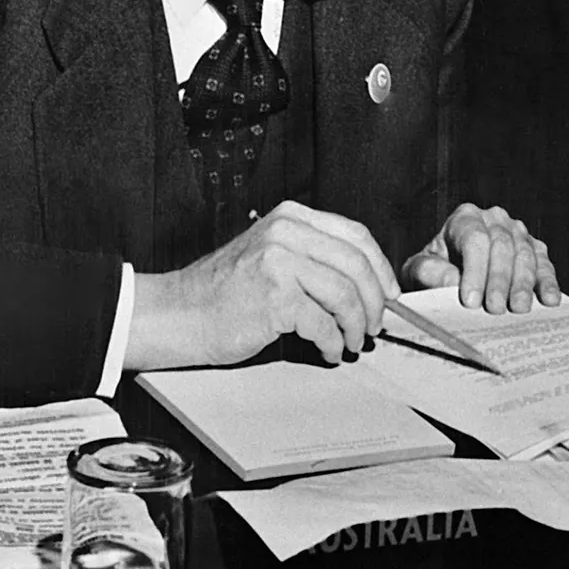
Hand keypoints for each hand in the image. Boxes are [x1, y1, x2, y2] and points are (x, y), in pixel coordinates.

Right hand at [125, 201, 397, 368]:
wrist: (178, 314)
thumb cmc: (223, 293)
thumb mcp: (271, 255)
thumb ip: (312, 258)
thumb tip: (367, 285)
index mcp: (290, 217)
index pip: (355, 235)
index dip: (380, 268)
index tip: (390, 295)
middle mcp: (286, 232)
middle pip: (356, 264)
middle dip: (375, 301)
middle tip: (375, 327)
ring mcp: (279, 261)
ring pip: (345, 294)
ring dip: (356, 326)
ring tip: (352, 343)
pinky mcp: (274, 296)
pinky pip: (323, 323)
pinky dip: (333, 343)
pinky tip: (329, 351)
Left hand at [402, 202, 561, 312]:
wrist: (451, 274)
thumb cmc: (434, 271)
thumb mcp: (419, 270)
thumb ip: (430, 272)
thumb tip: (452, 282)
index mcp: (465, 218)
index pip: (475, 239)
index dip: (475, 270)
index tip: (470, 300)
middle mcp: (494, 219)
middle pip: (502, 246)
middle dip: (499, 280)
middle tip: (494, 309)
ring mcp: (518, 233)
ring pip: (526, 255)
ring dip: (523, 284)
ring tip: (518, 309)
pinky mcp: (536, 251)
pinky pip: (544, 265)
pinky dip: (548, 282)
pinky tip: (549, 300)